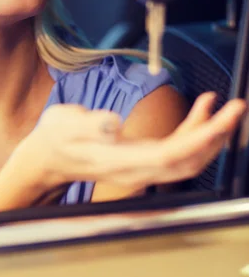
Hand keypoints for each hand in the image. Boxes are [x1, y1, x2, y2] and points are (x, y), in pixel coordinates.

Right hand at [21, 94, 244, 191]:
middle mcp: (136, 169)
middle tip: (236, 109)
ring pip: (187, 158)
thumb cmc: (55, 139)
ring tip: (225, 106)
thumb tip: (112, 123)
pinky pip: (176, 150)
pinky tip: (200, 111)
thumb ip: (88, 124)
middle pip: (188, 161)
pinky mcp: (142, 157)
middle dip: (216, 137)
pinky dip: (193, 132)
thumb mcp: (64, 124)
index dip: (200, 138)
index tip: (221, 118)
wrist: (47, 157)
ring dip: (210, 135)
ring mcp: (141, 166)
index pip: (171, 155)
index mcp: (121, 161)